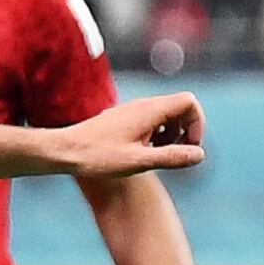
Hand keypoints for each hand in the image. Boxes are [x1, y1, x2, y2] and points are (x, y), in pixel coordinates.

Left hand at [51, 94, 204, 177]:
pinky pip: (151, 120)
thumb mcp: (138, 162)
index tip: (188, 147)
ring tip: (157, 154)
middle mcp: (141, 105)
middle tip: (175, 153)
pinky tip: (143, 152)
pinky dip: (156, 133)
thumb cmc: (97, 157)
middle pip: (180, 107)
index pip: (189, 102)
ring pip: (166, 114)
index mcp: (149, 110)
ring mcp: (131, 110)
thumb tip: (199, 155)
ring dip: (171, 133)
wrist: (63, 151)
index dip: (197, 123)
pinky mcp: (123, 119)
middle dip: (185, 130)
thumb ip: (170, 157)